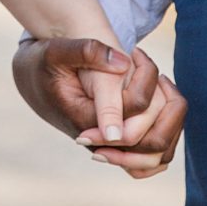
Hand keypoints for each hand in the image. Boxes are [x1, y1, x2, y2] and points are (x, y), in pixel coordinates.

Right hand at [13, 37, 187, 178]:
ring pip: (161, 154)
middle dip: (166, 104)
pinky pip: (155, 155)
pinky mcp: (120, 144)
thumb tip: (123, 64)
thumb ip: (86, 52)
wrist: (35, 80)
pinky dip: (167, 128)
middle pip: (155, 145)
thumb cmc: (45, 63)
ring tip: (159, 81)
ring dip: (170, 116)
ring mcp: (112, 147)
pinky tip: (159, 95)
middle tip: (153, 70)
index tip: (134, 54)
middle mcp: (102, 143)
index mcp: (86, 123)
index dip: (145, 89)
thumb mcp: (57, 50)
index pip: (132, 126)